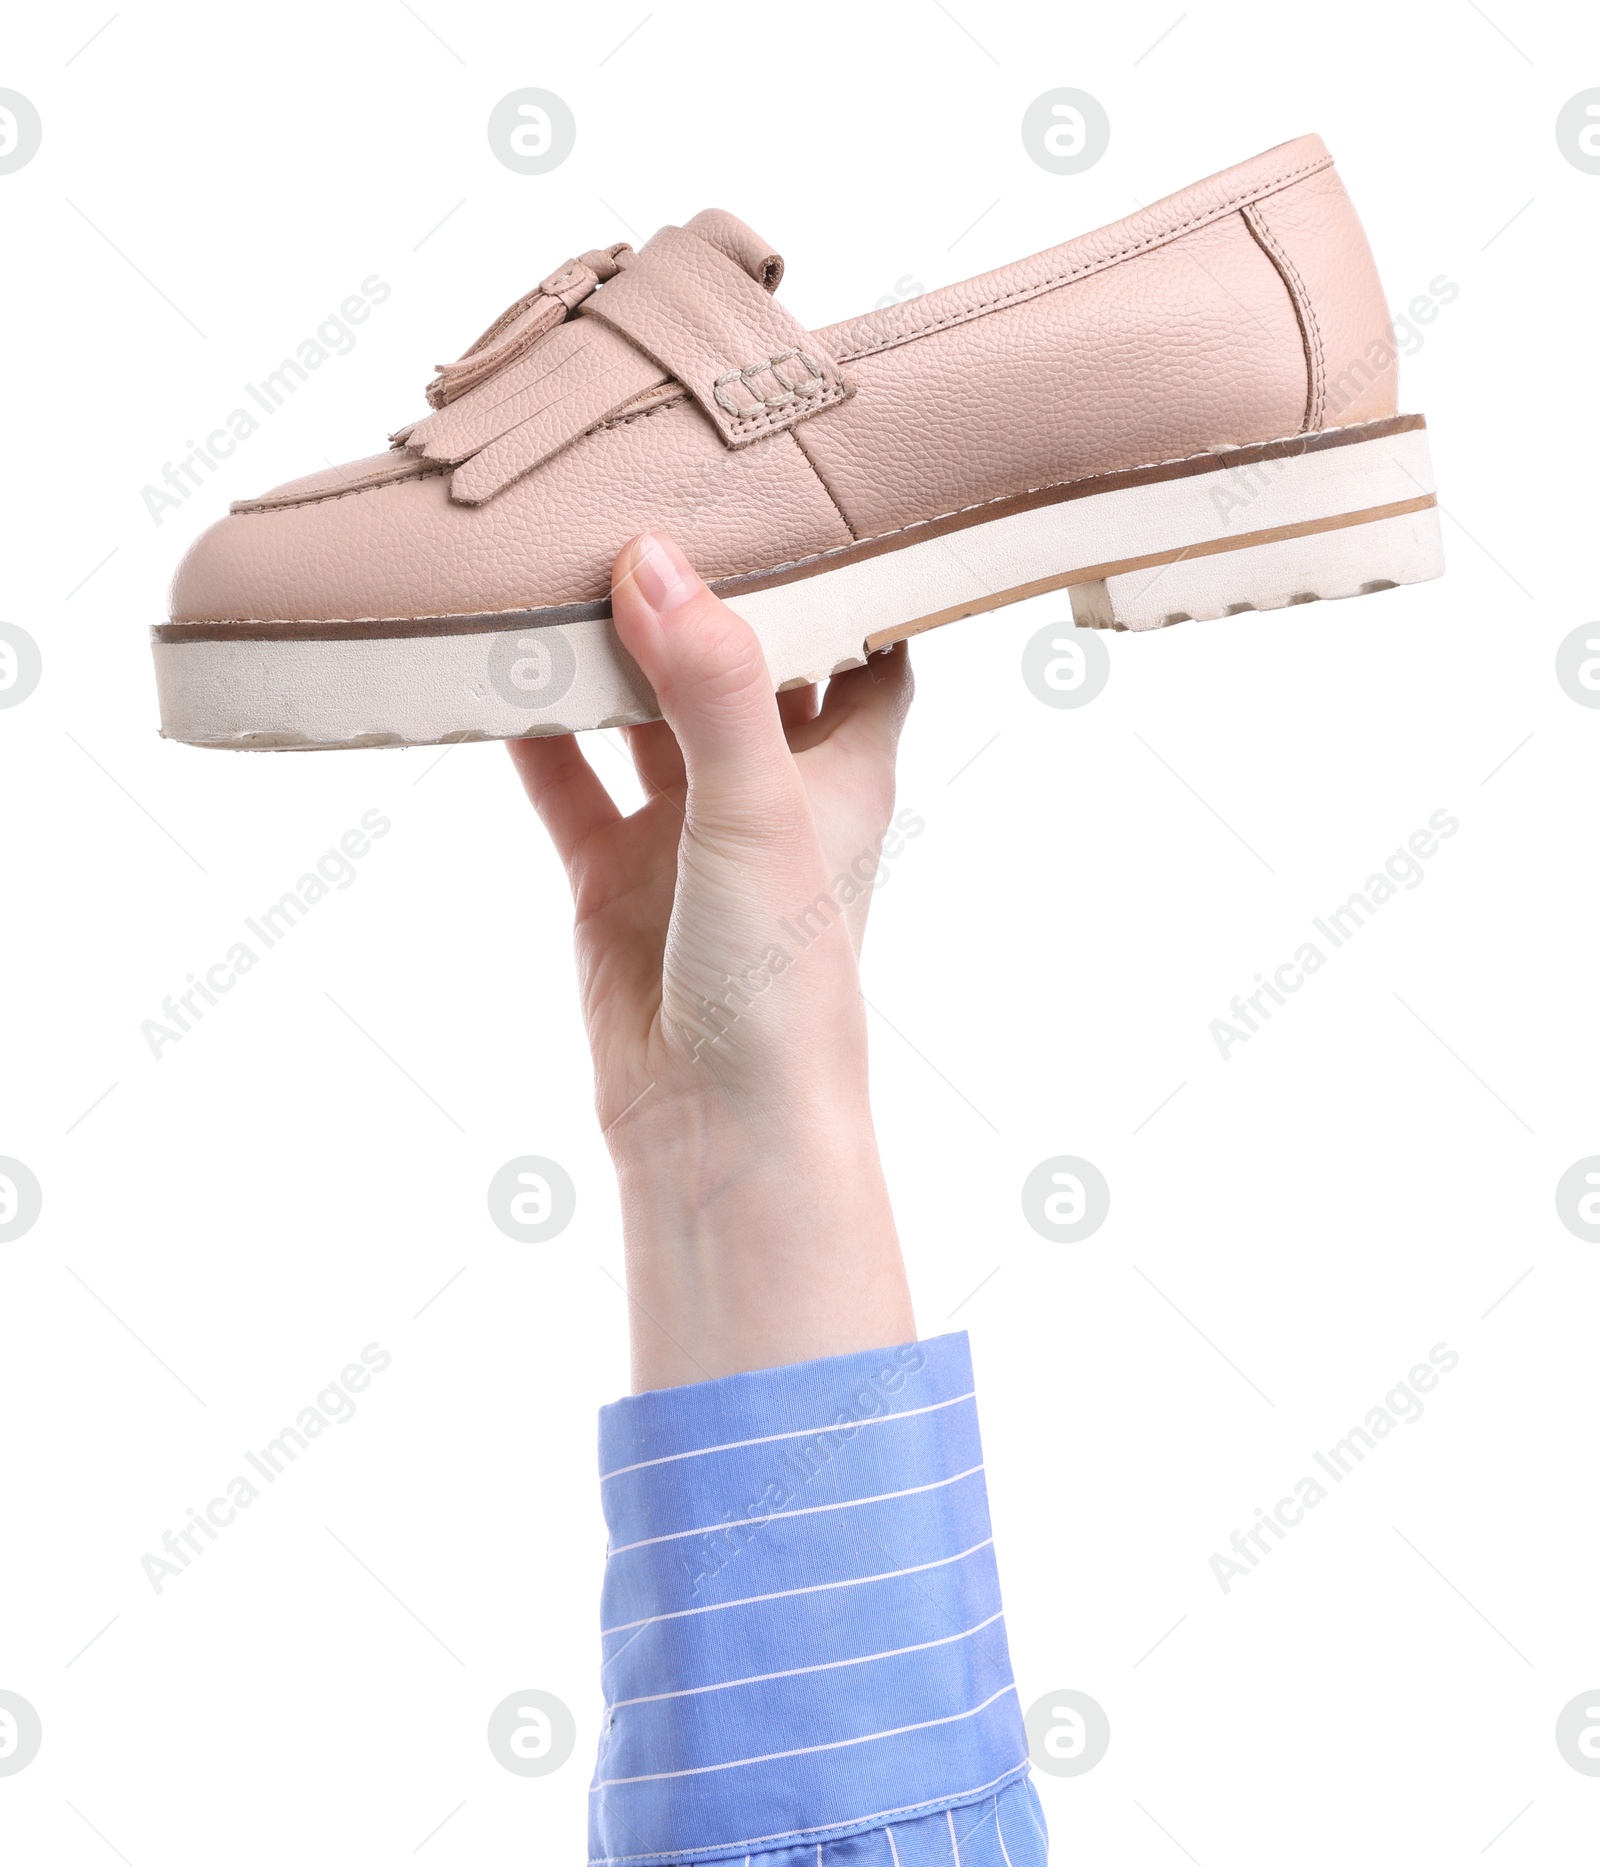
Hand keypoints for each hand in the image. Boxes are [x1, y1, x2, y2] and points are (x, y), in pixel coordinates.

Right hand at [509, 531, 916, 1389]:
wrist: (719, 1128)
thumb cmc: (783, 981)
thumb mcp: (759, 813)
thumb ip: (711, 687)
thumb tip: (653, 558)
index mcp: (844, 765)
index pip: (866, 636)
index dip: (845, 564)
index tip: (800, 478)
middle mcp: (770, 787)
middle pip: (737, 658)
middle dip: (698, 588)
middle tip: (642, 485)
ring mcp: (688, 830)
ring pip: (641, 713)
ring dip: (603, 652)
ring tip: (551, 557)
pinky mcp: (616, 875)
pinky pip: (567, 782)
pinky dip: (532, 731)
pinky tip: (485, 666)